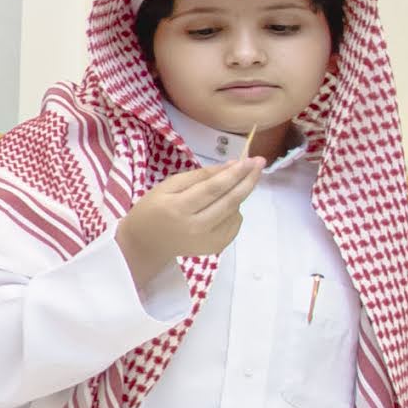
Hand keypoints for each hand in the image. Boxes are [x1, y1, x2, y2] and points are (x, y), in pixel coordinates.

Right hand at [118, 157, 262, 295]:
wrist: (146, 244)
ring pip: (235, 212)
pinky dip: (234, 210)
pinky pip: (234, 223)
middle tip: (260, 163)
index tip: (250, 160)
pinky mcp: (216, 247)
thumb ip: (199, 176)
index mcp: (178, 209)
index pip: (213, 189)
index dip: (233, 174)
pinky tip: (221, 207)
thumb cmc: (153, 209)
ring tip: (228, 187)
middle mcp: (196, 227)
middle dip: (248, 180)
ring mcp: (208, 240)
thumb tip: (231, 166)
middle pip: (230, 201)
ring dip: (238, 195)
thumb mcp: (167, 187)